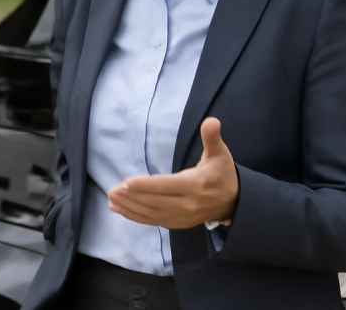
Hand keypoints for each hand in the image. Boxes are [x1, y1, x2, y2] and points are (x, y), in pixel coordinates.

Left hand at [108, 117, 237, 228]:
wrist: (234, 202)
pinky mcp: (177, 224)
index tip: (126, 182)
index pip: (166, 186)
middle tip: (112, 190)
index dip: (146, 185)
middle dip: (132, 197)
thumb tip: (211, 121)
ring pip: (151, 213)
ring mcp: (182, 218)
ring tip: (112, 199)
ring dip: (130, 207)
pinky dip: (135, 216)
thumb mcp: (220, 154)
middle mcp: (188, 205)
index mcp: (196, 186)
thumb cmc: (222, 173)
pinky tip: (120, 210)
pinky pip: (153, 221)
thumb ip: (212, 138)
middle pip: (155, 202)